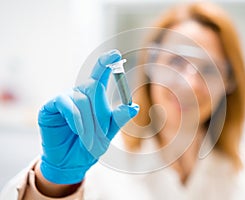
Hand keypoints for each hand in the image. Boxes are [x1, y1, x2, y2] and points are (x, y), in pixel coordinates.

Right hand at [38, 49, 138, 183]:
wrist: (72, 161)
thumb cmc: (90, 144)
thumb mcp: (109, 131)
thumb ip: (119, 117)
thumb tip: (134, 106)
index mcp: (93, 96)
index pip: (100, 74)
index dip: (106, 62)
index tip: (116, 54)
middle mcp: (78, 93)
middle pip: (93, 86)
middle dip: (101, 113)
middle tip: (102, 133)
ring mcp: (64, 99)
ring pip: (82, 100)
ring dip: (89, 122)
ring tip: (90, 140)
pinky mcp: (50, 106)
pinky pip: (66, 104)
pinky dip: (76, 118)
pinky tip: (78, 130)